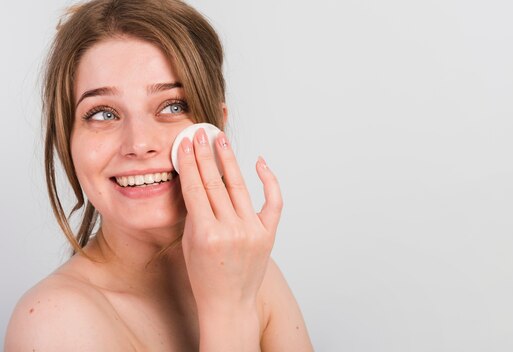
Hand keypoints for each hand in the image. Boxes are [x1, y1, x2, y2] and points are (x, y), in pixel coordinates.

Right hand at [177, 127, 282, 311]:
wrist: (229, 303)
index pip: (195, 188)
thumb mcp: (190, 243)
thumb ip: (195, 212)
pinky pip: (273, 201)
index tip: (186, 143)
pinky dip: (268, 180)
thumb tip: (198, 178)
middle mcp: (231, 231)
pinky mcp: (269, 234)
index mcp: (206, 234)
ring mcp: (252, 231)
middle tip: (202, 134)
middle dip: (206, 155)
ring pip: (239, 187)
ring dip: (229, 161)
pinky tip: (259, 162)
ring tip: (222, 142)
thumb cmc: (205, 276)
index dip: (190, 163)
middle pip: (215, 183)